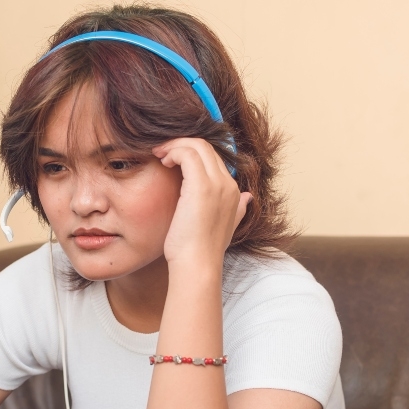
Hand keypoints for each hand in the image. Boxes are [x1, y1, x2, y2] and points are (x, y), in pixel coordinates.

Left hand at [152, 138, 252, 270]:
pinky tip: (163, 161)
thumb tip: (248, 198)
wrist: (198, 265)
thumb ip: (238, 211)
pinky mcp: (201, 186)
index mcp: (233, 192)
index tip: (172, 159)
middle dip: (182, 144)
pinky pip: (188, 154)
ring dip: (175, 145)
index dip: (192, 153)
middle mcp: (228, 184)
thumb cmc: (202, 250)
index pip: (214, 157)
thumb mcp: (225, 228)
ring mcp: (217, 184)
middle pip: (206, 146)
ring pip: (197, 146)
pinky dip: (174, 151)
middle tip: (163, 152)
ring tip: (160, 154)